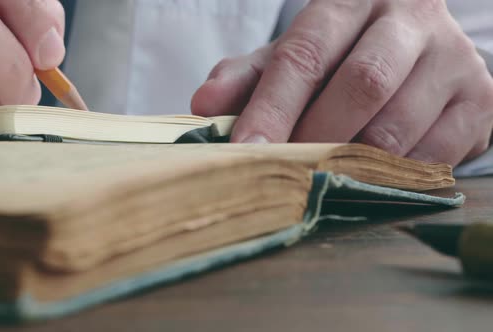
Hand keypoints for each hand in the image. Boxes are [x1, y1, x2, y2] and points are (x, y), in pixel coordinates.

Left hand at [192, 0, 492, 165]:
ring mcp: (453, 60)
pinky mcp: (480, 101)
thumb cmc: (342, 57)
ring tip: (323, 179)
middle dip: (316, 137)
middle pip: (361, 84)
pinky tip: (369, 177)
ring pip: (397, 126)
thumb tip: (203, 105)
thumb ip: (248, 78)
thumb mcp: (292, 57)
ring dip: (353, 164)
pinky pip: (434, 156)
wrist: (419, 50)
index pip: (306, 53)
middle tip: (285, 172)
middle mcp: (409, 21)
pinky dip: (393, 178)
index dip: (273, 106)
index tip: (245, 148)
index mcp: (351, 2)